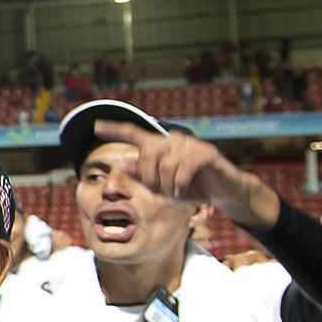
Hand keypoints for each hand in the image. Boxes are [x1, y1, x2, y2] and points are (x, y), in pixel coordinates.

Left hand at [93, 118, 280, 230]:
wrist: (224, 191)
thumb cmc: (193, 188)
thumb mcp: (164, 187)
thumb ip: (144, 176)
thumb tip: (123, 163)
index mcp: (160, 146)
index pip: (134, 133)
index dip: (115, 130)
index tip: (96, 126)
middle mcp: (173, 140)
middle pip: (146, 155)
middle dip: (150, 179)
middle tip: (161, 194)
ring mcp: (190, 144)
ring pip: (164, 164)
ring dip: (167, 186)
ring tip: (175, 195)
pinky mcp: (205, 152)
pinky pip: (183, 168)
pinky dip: (179, 185)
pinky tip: (183, 193)